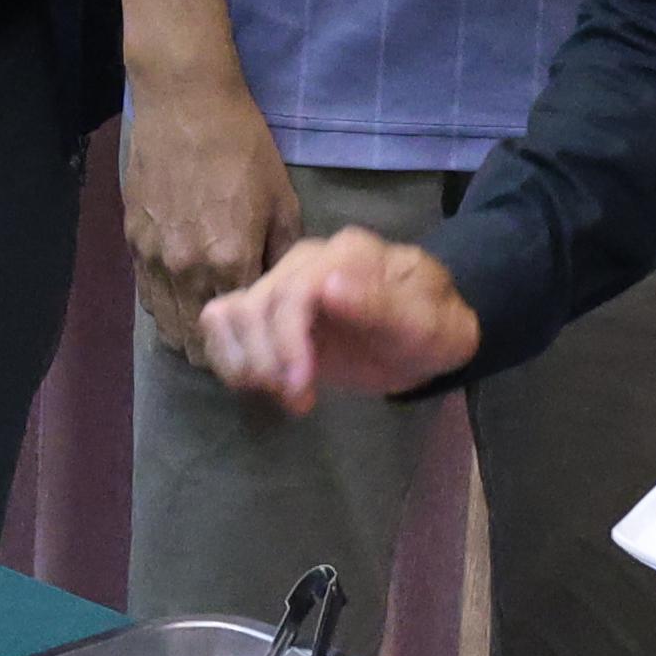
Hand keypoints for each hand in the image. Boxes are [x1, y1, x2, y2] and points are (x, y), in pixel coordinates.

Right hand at [122, 72, 303, 356]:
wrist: (184, 103)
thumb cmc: (243, 146)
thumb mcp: (282, 200)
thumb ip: (280, 256)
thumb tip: (280, 294)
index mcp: (230, 260)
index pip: (240, 332)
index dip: (256, 352)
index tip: (268, 357)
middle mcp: (186, 269)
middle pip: (197, 342)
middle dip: (221, 354)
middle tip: (240, 351)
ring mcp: (153, 258)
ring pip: (167, 326)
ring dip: (190, 337)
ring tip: (212, 335)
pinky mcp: (132, 242)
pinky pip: (147, 296)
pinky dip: (166, 309)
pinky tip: (183, 302)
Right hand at [196, 229, 477, 413]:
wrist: (427, 336)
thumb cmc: (433, 327)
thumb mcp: (426, 323)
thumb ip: (381, 304)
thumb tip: (329, 286)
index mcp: (346, 255)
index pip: (294, 290)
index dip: (287, 340)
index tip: (301, 387)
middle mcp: (305, 261)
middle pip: (255, 305)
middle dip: (269, 361)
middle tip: (299, 400)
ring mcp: (282, 283)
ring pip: (228, 313)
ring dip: (245, 361)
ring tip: (282, 393)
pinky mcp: (269, 311)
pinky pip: (223, 322)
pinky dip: (229, 357)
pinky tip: (259, 383)